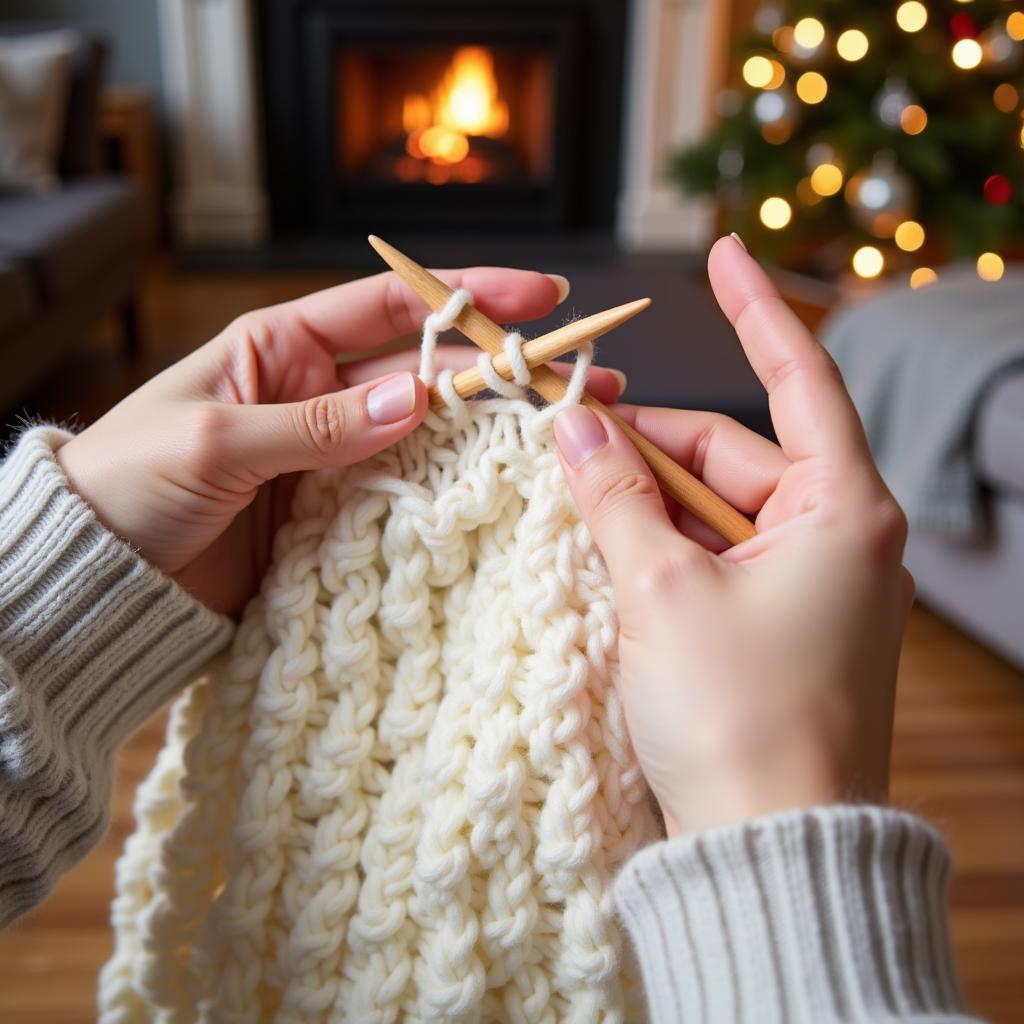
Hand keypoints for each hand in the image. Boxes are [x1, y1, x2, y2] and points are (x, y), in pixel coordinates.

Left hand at [56, 268, 623, 616]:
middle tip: (582, 380)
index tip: (540, 293)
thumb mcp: (215, 443)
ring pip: (426, 437)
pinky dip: (449, 495)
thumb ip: (314, 424)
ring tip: (565, 439)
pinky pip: (402, 495)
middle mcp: (316, 394)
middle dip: (504, 372)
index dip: (468, 295)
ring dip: (492, 436)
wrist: (96, 577)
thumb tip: (415, 400)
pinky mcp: (333, 513)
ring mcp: (331, 457)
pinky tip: (502, 495)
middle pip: (426, 373)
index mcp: (280, 348)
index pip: (389, 305)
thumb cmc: (127, 484)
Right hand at [553, 236, 912, 835]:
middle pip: (733, 455)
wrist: (767, 853)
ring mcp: (812, 591)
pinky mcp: (780, 633)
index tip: (723, 250)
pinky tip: (606, 546)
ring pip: (717, 513)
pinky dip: (663, 548)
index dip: (756, 309)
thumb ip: (614, 496)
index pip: (799, 380)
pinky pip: (716, 562)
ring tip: (571, 490)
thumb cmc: (735, 715)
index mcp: (842, 512)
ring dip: (646, 499)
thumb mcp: (660, 590)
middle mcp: (840, 542)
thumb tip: (571, 425)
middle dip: (650, 439)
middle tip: (566, 426)